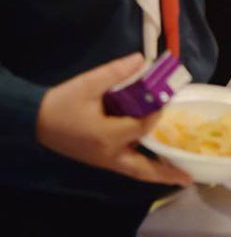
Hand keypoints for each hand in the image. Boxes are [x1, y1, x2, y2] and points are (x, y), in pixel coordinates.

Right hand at [36, 53, 192, 186]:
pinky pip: (126, 165)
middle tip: (189, 178)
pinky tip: (153, 159)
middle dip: (166, 173)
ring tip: (178, 175)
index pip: (143, 127)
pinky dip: (142, 165)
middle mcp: (109, 154)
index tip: (165, 97)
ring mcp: (104, 160)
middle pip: (142, 169)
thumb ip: (116, 72)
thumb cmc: (62, 103)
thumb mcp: (88, 83)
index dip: (157, 112)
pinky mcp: (100, 159)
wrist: (36, 120)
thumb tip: (141, 59)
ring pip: (135, 171)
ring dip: (156, 173)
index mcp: (107, 135)